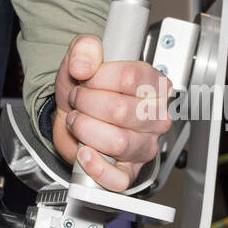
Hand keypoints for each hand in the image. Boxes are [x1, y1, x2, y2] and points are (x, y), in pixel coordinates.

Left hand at [52, 35, 171, 190]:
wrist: (72, 114)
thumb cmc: (86, 89)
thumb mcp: (82, 58)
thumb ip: (84, 49)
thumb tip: (83, 65)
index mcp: (153, 85)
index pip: (129, 78)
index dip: (98, 77)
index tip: (86, 78)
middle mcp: (155, 117)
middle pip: (120, 110)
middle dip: (86, 103)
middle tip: (79, 100)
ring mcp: (145, 146)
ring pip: (117, 140)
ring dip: (85, 128)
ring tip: (79, 121)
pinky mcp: (129, 171)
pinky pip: (118, 178)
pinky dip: (96, 167)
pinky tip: (84, 152)